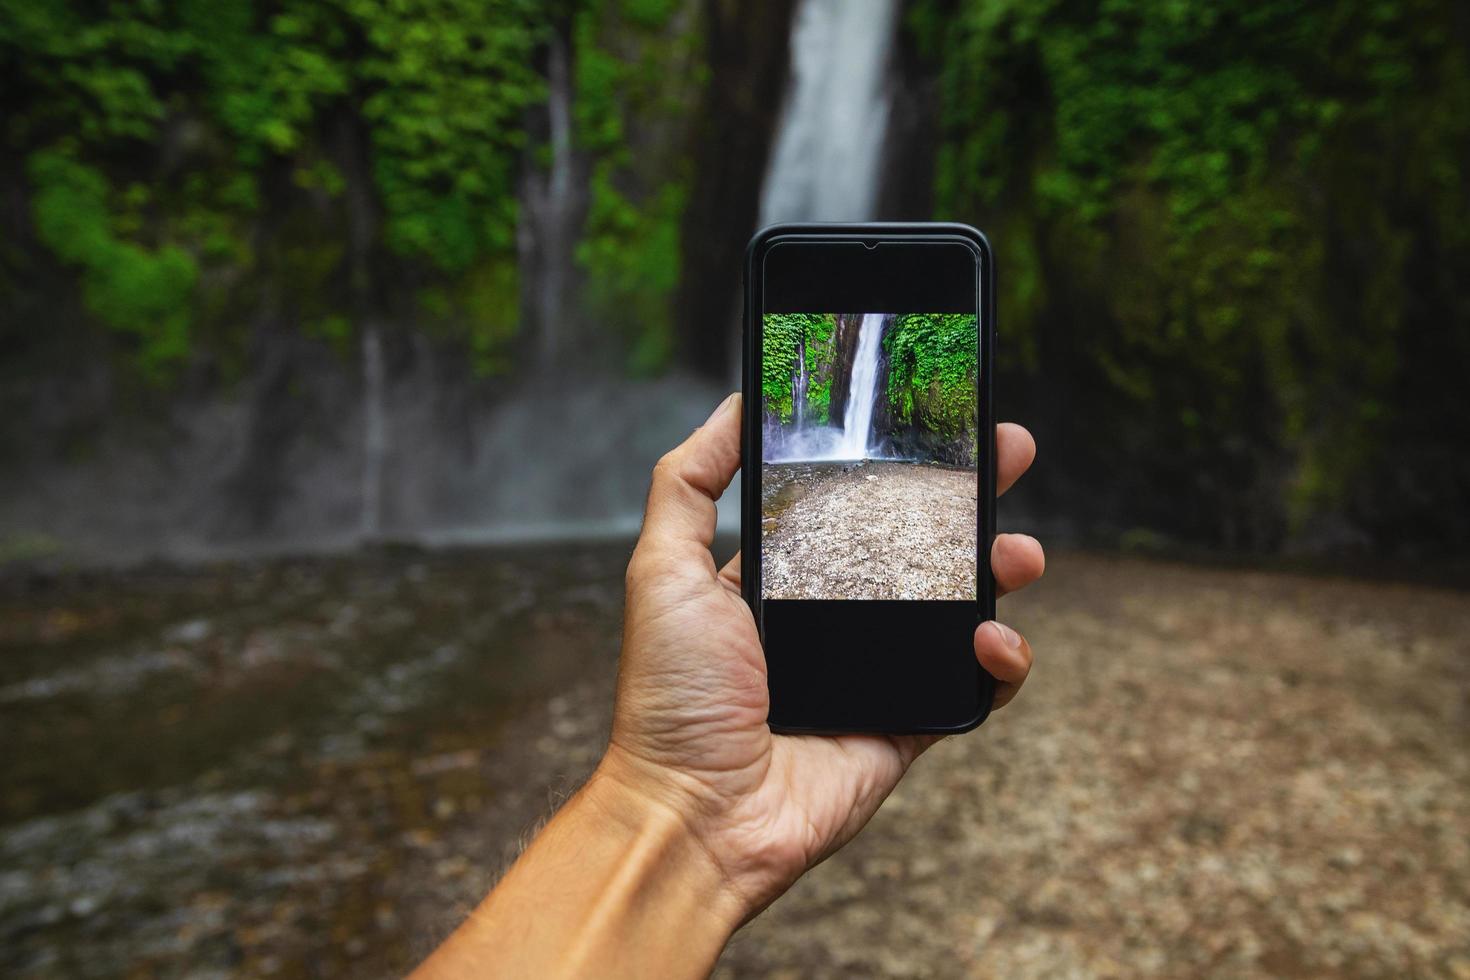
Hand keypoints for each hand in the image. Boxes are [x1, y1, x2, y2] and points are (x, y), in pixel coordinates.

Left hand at [601, 392, 1044, 918]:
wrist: (696, 813)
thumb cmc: (671, 695)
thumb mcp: (661, 567)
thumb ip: (689, 482)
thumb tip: (735, 405)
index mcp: (782, 577)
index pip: (853, 502)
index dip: (897, 462)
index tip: (937, 421)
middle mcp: (833, 616)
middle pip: (920, 541)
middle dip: (971, 496)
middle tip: (1009, 452)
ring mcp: (875, 670)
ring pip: (960, 606)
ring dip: (1001, 569)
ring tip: (1019, 553)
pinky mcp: (908, 724)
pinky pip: (973, 685)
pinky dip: (1000, 660)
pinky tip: (992, 639)